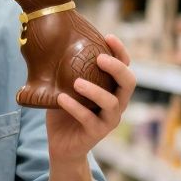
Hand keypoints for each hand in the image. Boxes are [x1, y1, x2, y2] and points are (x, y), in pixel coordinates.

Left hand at [46, 35, 135, 161]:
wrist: (62, 144)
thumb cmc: (66, 111)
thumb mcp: (66, 86)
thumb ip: (66, 70)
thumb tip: (51, 43)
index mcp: (113, 88)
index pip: (125, 66)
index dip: (120, 51)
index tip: (108, 37)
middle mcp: (117, 103)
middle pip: (129, 82)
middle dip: (117, 68)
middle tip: (99, 58)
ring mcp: (109, 119)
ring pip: (112, 103)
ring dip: (95, 90)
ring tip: (77, 82)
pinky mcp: (96, 133)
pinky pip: (89, 119)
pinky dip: (75, 107)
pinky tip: (61, 98)